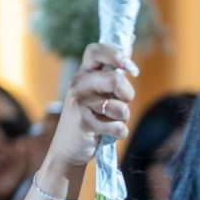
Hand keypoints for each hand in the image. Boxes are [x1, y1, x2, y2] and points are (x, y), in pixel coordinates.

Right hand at [51, 42, 137, 170]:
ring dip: (123, 118)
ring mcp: (79, 104)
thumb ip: (111, 76)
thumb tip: (129, 51)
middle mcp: (78, 85)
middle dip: (128, 95)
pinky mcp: (84, 124)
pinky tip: (108, 134)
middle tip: (122, 103)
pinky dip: (119, 133)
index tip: (131, 69)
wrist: (68, 149)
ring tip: (110, 121)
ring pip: (120, 108)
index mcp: (82, 74)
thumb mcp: (96, 93)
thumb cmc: (89, 118)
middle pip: (116, 80)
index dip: (117, 55)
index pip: (95, 50)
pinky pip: (118, 127)